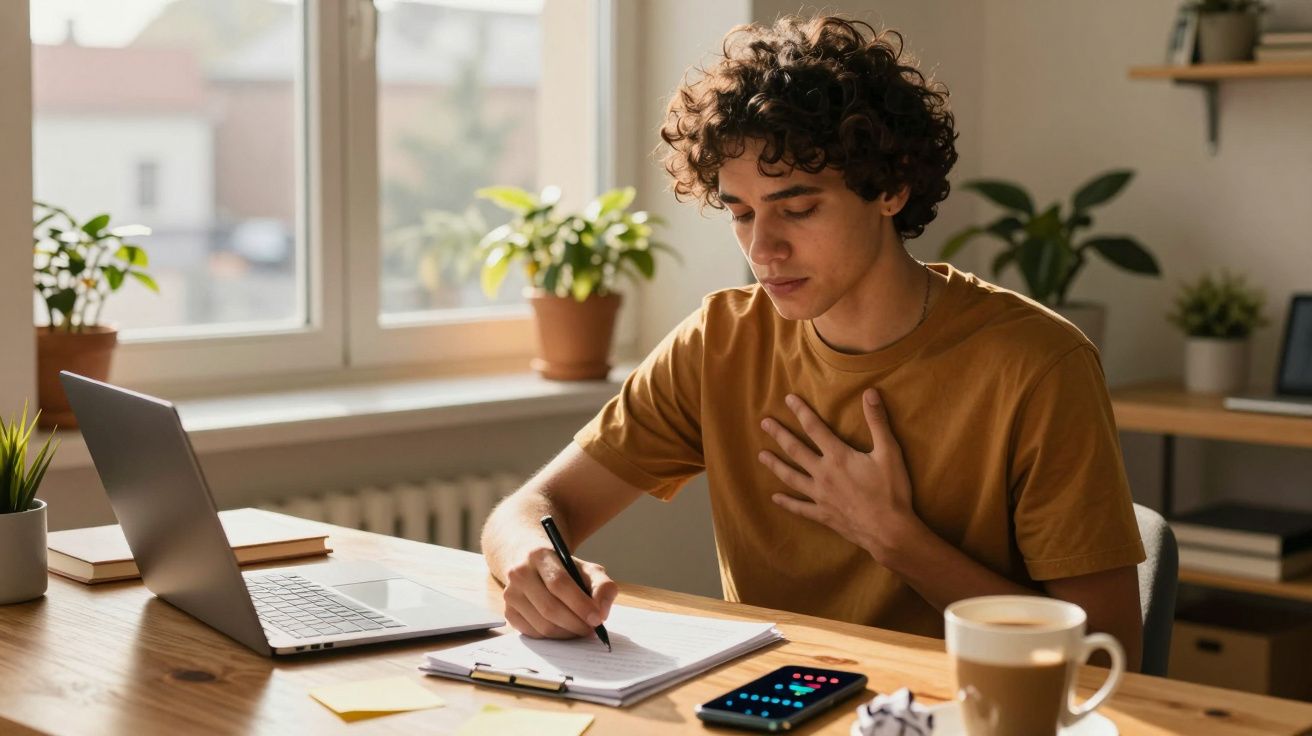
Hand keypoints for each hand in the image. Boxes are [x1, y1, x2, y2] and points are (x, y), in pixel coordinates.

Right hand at [499, 545, 617, 638]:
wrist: (531, 563)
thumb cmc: (564, 569)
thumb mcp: (586, 569)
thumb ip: (602, 586)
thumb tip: (601, 612)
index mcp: (540, 555)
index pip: (559, 583)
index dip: (580, 604)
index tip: (597, 619)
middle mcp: (519, 573)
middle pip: (549, 608)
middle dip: (575, 623)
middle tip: (592, 629)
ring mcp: (510, 594)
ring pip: (542, 625)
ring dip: (566, 633)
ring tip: (581, 629)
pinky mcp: (508, 612)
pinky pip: (533, 634)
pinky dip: (553, 637)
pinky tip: (565, 630)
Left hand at [758, 389, 919, 558]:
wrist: (889, 530)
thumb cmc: (891, 490)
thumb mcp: (889, 452)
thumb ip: (877, 422)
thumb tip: (870, 392)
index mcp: (838, 456)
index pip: (814, 428)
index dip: (801, 411)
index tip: (788, 399)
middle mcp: (823, 474)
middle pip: (795, 450)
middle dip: (779, 434)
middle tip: (764, 423)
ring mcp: (820, 496)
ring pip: (791, 477)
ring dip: (775, 465)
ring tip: (761, 456)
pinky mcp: (822, 515)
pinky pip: (799, 507)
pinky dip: (786, 502)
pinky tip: (775, 497)